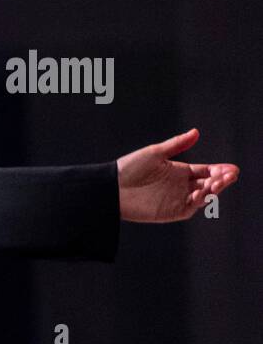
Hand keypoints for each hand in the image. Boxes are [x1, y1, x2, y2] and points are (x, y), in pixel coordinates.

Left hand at [116, 128, 239, 222]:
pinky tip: (201, 193)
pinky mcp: (170, 212)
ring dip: (213, 190)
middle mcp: (181, 186)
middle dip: (221, 180)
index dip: (220, 170)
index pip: (206, 171)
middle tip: (229, 175)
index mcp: (180, 171)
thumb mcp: (155, 153)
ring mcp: (177, 199)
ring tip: (219, 182)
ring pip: (203, 197)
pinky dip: (198, 202)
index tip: (231, 169)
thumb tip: (196, 132)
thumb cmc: (129, 168)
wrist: (111, 188)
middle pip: (209, 184)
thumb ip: (177, 144)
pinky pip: (190, 208)